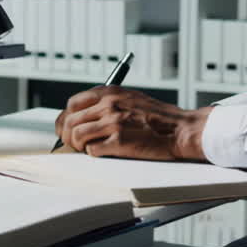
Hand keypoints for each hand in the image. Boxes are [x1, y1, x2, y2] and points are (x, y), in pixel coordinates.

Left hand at [54, 86, 210, 160]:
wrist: (180, 129)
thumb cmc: (159, 117)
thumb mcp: (131, 98)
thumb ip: (108, 102)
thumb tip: (84, 115)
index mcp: (110, 92)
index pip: (73, 103)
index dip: (66, 117)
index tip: (67, 127)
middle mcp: (109, 105)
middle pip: (70, 120)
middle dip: (67, 135)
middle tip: (72, 144)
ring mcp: (114, 123)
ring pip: (77, 136)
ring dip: (78, 146)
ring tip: (87, 149)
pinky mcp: (119, 142)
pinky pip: (92, 150)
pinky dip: (93, 154)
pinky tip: (103, 152)